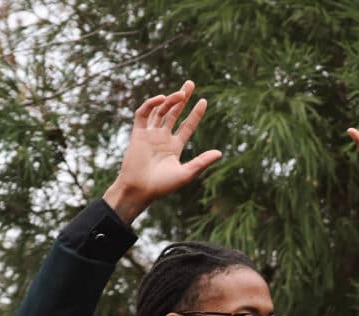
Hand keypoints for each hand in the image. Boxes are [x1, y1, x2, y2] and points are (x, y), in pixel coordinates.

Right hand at [104, 82, 221, 223]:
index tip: (204, 101)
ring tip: (181, 93)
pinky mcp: (138, 134)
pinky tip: (163, 99)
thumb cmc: (163, 186)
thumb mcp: (186, 173)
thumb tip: (220, 153)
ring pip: (160, 111)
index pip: (187, 125)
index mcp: (174, 146)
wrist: (140, 189)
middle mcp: (162, 138)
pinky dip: (151, 105)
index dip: (195, 114)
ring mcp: (150, 134)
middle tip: (190, 83)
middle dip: (182, 98)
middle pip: (173, 113)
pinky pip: (143, 114)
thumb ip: (202, 162)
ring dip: (170, 101)